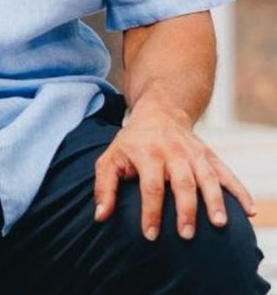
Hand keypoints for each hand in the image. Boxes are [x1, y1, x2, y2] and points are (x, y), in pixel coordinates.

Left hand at [93, 102, 255, 239]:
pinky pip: (227, 174)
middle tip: (186, 235)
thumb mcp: (110, 159)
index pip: (150, 187)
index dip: (151, 212)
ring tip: (219, 224)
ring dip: (215, 201)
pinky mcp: (210, 156)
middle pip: (182, 183)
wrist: (160, 113)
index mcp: (147, 154)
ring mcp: (194, 154)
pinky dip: (239, 191)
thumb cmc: (131, 143)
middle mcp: (173, 153)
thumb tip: (99, 216)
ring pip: (208, 178)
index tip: (151, 235)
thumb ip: (104, 187)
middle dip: (185, 210)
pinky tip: (249, 211)